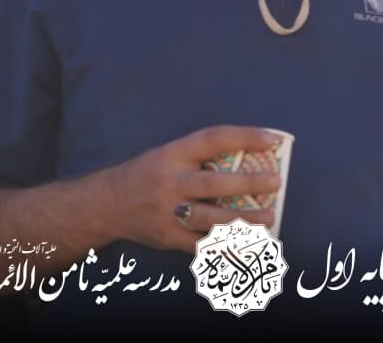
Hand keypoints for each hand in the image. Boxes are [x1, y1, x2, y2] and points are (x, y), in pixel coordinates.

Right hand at [104, 125, 284, 253]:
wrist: (106, 204)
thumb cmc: (148, 175)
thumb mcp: (168, 156)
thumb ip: (200, 159)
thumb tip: (248, 163)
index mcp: (173, 154)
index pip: (212, 139)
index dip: (244, 137)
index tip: (271, 139)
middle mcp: (170, 181)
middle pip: (215, 183)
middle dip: (249, 183)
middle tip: (275, 182)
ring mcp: (167, 212)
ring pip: (211, 218)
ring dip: (244, 220)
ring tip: (269, 218)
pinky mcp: (167, 237)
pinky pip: (201, 245)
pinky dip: (226, 246)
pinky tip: (247, 245)